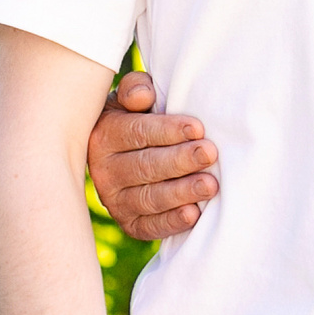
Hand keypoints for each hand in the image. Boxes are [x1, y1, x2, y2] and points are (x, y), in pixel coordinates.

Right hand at [89, 71, 219, 240]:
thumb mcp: (130, 98)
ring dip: (181, 192)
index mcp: (104, 135)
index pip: (136, 132)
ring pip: (149, 198)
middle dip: (180, 160)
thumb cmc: (137, 118)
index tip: (197, 128)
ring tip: (210, 185)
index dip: (167, 131)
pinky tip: (194, 215)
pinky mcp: (129, 223)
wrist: (126, 153)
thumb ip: (135, 88)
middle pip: (145, 166)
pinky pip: (149, 226)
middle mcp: (103, 170)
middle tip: (209, 154)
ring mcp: (114, 200)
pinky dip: (171, 222)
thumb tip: (143, 96)